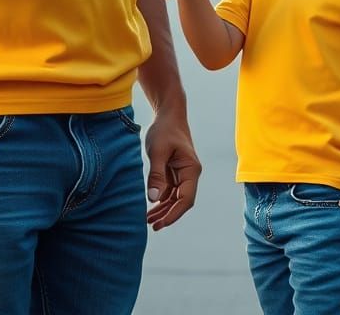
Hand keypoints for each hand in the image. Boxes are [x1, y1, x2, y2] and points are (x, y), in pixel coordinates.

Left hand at [143, 107, 201, 230]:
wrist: (168, 114)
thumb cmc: (165, 130)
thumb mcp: (158, 151)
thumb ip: (156, 175)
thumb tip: (154, 199)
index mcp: (191, 170)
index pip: (186, 199)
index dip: (174, 214)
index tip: (161, 224)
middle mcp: (189, 174)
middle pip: (181, 202)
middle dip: (168, 215)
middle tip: (152, 226)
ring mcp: (182, 174)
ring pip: (175, 198)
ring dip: (163, 210)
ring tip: (148, 221)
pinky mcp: (174, 172)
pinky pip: (169, 191)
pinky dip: (161, 200)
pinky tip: (150, 208)